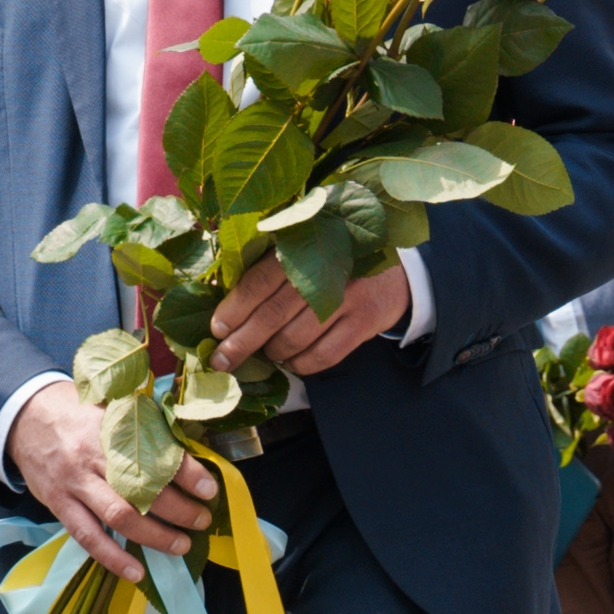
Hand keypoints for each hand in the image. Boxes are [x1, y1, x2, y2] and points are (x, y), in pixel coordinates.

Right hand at [1, 377, 214, 579]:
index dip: (186, 473)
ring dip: (155, 536)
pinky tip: (136, 572)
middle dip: (180, 510)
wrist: (25, 417)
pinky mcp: (59, 504)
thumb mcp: (110, 407)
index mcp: (111, 428)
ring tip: (181, 546)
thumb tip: (186, 454)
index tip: (210, 488)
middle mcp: (93, 457)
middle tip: (202, 520)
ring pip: (120, 517)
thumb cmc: (77, 412)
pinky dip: (113, 558)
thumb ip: (141, 428)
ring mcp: (75, 483)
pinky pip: (87, 537)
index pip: (156, 453)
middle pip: (143, 490)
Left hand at [210, 257, 414, 378]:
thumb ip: (271, 272)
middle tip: (222, 361)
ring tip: (266, 353)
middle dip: (241, 343)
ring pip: (295, 338)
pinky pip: (323, 356)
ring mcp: (347, 298)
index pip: (258, 283)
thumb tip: (227, 309)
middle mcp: (324, 272)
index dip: (234, 310)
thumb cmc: (336, 261)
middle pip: (272, 315)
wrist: (396, 268)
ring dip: (273, 352)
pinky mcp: (364, 323)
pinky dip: (301, 364)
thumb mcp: (306, 253)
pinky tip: (292, 361)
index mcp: (301, 249)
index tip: (216, 331)